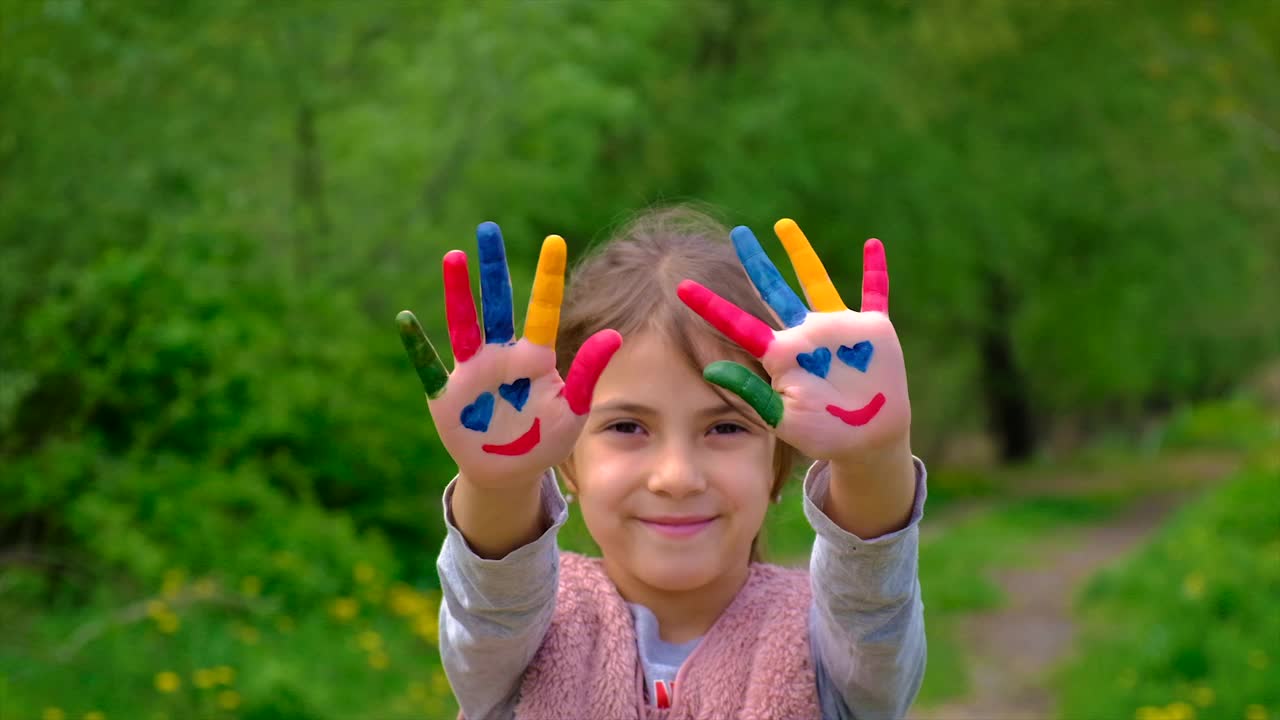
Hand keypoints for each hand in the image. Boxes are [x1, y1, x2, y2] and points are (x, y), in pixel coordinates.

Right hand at [397, 222, 620, 488]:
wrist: (510, 472)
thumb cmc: (546, 437)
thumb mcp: (574, 408)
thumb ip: (587, 372)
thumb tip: (613, 335)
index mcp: (535, 358)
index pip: (543, 310)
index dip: (549, 277)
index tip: (555, 241)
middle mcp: (501, 356)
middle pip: (497, 304)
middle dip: (493, 268)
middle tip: (488, 228)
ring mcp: (472, 373)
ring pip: (464, 325)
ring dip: (459, 293)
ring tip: (454, 258)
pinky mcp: (447, 395)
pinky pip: (430, 366)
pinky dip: (417, 345)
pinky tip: (405, 319)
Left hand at [677, 219, 909, 462]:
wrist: (867, 442)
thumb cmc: (822, 434)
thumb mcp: (782, 418)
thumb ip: (751, 393)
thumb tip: (711, 369)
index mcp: (780, 354)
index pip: (739, 324)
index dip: (710, 306)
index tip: (682, 286)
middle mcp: (804, 334)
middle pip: (773, 289)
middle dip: (755, 262)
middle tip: (737, 233)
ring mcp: (838, 329)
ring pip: (816, 281)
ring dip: (802, 253)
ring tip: (783, 226)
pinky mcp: (873, 330)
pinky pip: (875, 292)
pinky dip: (875, 269)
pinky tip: (873, 244)